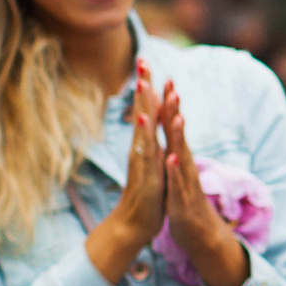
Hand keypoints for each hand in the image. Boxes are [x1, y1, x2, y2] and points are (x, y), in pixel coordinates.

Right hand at [83, 61, 168, 285]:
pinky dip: (146, 136)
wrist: (133, 225)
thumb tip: (152, 127)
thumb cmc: (146, 195)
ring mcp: (142, 160)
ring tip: (143, 83)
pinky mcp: (145, 175)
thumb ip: (151, 145)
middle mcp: (141, 148)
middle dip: (144, 86)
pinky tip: (146, 121)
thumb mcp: (152, 165)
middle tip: (142, 60)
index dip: (149, 87)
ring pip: (143, 128)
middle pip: (142, 111)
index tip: (147, 62)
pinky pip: (145, 152)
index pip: (148, 110)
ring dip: (144, 105)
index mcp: (146, 145)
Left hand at [149, 79, 249, 285]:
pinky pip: (177, 183)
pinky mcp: (181, 201)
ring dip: (178, 136)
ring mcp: (184, 182)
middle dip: (173, 109)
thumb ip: (173, 147)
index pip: (171, 125)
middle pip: (178, 133)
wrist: (198, 233)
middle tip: (170, 84)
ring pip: (181, 154)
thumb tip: (170, 126)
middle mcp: (184, 164)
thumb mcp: (175, 170)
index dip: (167, 102)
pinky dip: (174, 170)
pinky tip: (171, 158)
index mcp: (178, 156)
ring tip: (176, 115)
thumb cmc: (183, 199)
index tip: (162, 76)